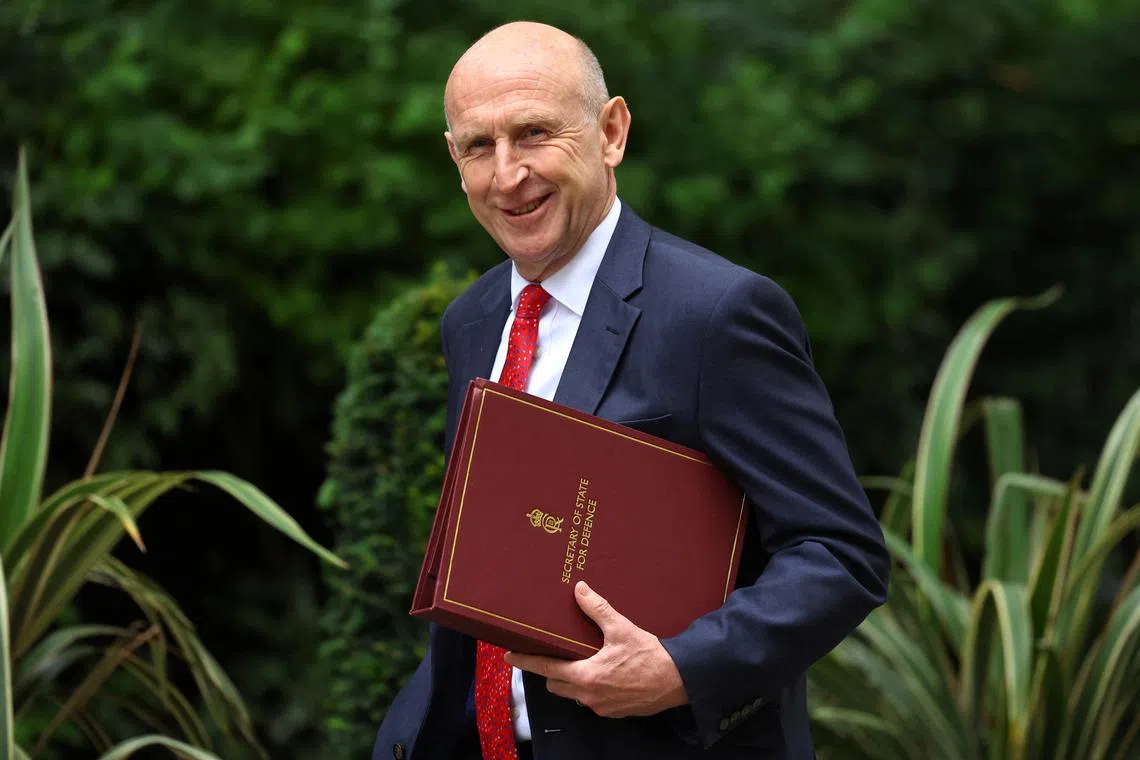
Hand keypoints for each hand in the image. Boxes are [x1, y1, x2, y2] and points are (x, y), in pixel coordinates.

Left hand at [504, 581, 688, 717]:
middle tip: (552, 653)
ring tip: (580, 661)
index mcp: (585, 676)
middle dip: (550, 670)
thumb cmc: (650, 656)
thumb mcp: (621, 628)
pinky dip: (591, 688)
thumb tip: (580, 589)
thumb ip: (597, 609)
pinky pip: (592, 701)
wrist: (679, 680)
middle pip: (556, 684)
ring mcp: (601, 707)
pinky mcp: (615, 712)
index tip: (509, 655)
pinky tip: (603, 674)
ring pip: (573, 694)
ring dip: (571, 680)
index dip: (526, 661)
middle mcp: (588, 696)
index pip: (545, 668)